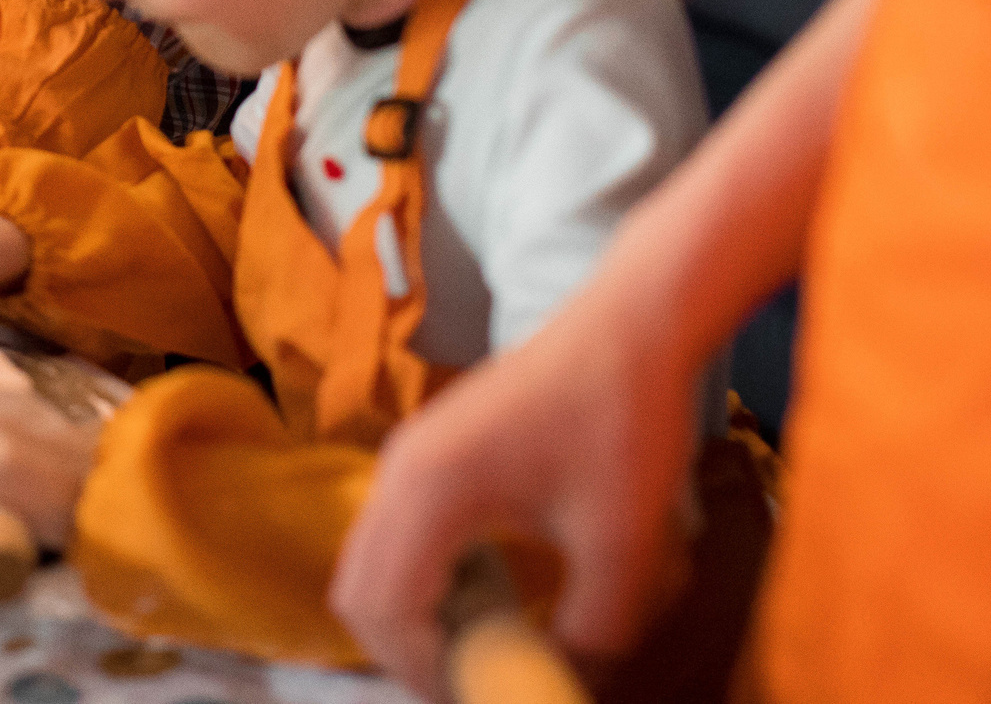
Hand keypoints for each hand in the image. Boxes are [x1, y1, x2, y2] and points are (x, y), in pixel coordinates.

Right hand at [326, 276, 698, 690]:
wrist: (632, 323)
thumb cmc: (624, 420)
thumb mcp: (623, 544)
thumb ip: (594, 634)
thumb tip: (569, 685)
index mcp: (431, 491)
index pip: (386, 609)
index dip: (423, 672)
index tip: (479, 696)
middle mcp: (402, 471)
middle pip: (358, 591)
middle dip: (406, 652)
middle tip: (473, 685)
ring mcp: (410, 455)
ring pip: (373, 562)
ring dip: (415, 615)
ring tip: (489, 646)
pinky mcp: (430, 450)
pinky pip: (398, 534)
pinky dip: (426, 579)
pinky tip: (496, 593)